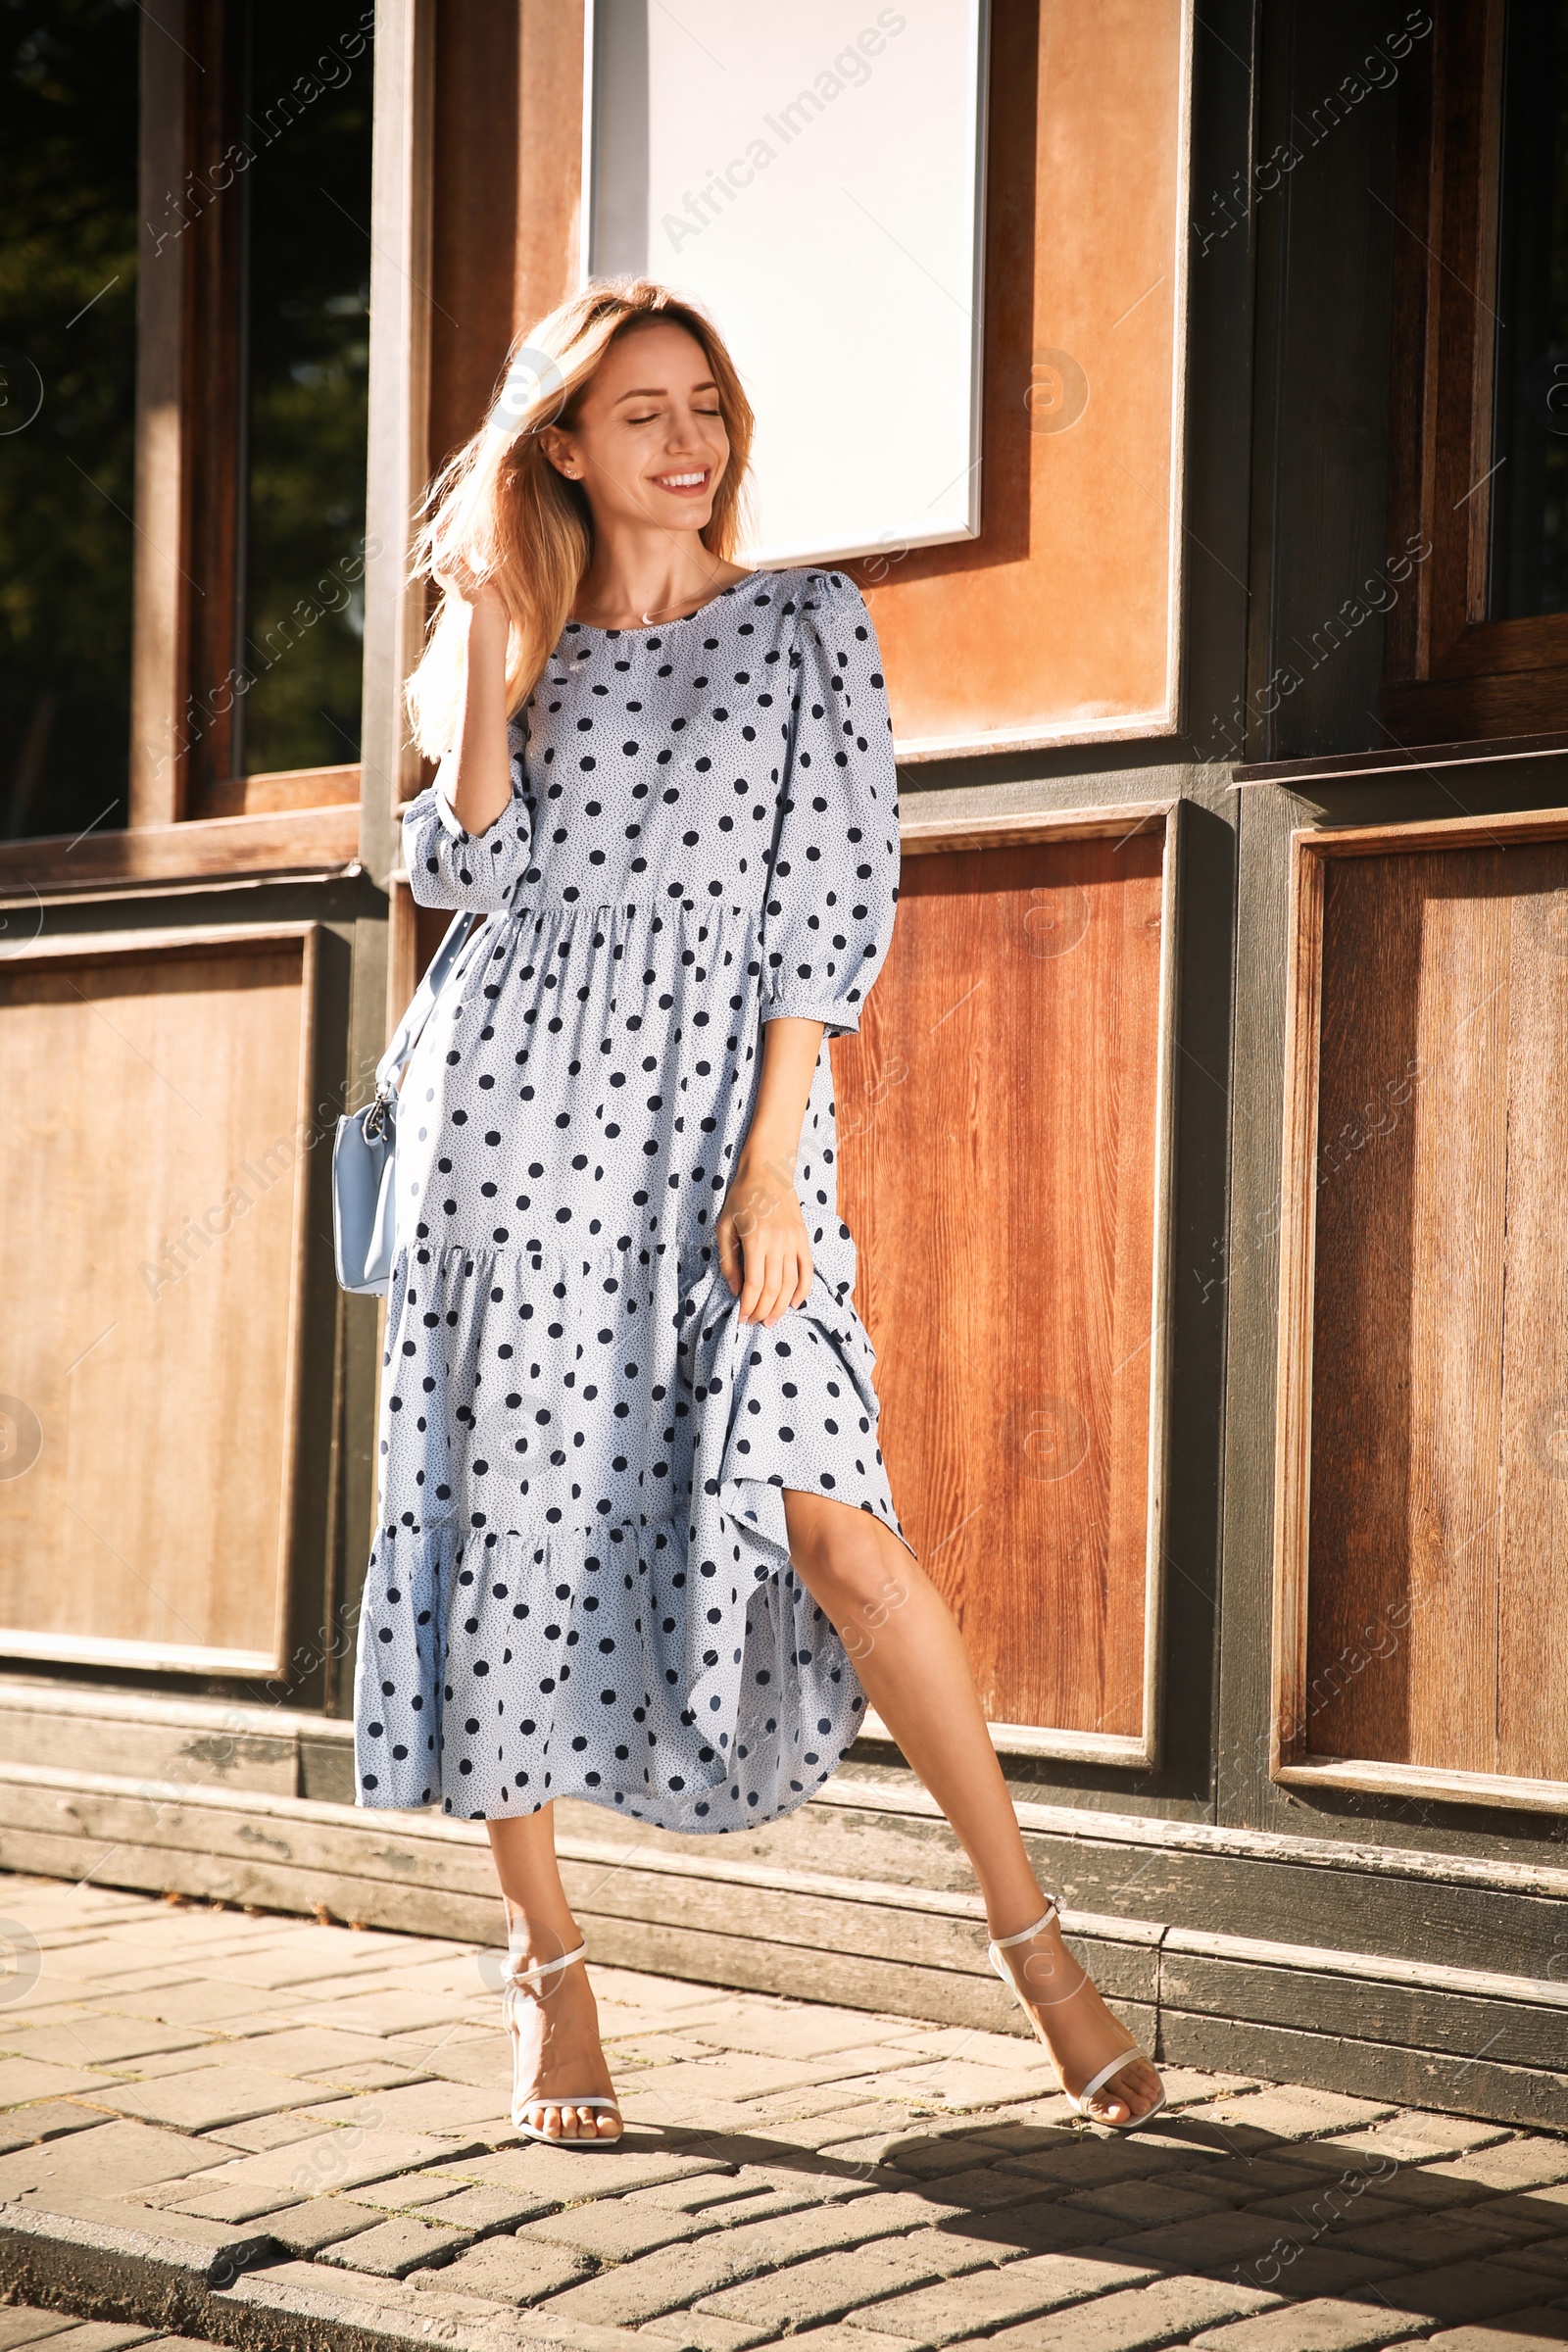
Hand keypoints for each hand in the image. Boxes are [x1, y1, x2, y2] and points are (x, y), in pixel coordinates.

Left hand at [717, 1146, 812, 1324]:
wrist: (769, 1170)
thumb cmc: (741, 1197)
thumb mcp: (724, 1227)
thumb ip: (728, 1261)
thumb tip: (735, 1289)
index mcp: (756, 1240)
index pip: (755, 1285)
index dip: (748, 1306)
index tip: (741, 1318)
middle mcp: (778, 1243)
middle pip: (774, 1289)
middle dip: (763, 1311)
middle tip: (754, 1323)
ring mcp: (794, 1241)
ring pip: (791, 1284)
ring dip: (781, 1307)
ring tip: (771, 1320)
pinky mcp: (804, 1238)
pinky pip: (807, 1270)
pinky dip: (803, 1290)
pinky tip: (794, 1304)